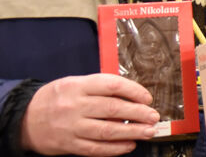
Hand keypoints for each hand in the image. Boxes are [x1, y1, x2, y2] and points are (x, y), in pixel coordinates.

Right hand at [20, 74, 158, 155]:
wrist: (25, 118)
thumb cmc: (57, 99)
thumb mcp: (75, 84)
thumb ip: (100, 89)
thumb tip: (133, 98)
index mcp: (77, 86)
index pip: (112, 85)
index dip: (134, 91)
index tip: (147, 98)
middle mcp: (74, 105)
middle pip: (113, 109)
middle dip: (138, 114)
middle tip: (154, 117)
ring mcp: (71, 126)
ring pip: (107, 131)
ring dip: (132, 132)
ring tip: (148, 132)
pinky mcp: (69, 144)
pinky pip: (96, 148)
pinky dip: (115, 148)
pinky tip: (129, 145)